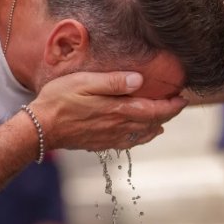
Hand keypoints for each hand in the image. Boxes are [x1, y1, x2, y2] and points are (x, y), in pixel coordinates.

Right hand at [29, 71, 187, 150]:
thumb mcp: (85, 82)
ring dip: (156, 126)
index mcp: (118, 110)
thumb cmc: (59, 100)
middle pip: (152, 123)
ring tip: (163, 120)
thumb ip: (113, 81)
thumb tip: (139, 80)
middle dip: (167, 114)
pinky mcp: (100, 144)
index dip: (171, 105)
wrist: (40, 128)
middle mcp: (118, 126)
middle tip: (176, 105)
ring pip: (142, 135)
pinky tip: (141, 134)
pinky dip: (141, 137)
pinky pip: (128, 143)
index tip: (183, 98)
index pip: (154, 109)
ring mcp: (109, 137)